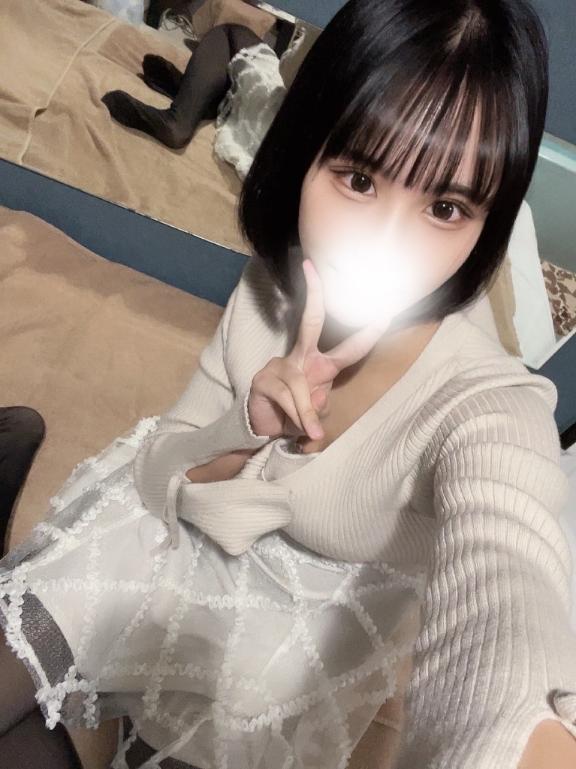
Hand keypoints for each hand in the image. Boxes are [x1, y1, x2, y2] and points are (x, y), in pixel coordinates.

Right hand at [247, 258, 390, 440]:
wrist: (264, 428)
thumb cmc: (295, 415)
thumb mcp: (316, 414)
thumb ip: (321, 407)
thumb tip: (318, 397)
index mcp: (321, 364)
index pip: (349, 346)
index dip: (368, 332)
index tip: (386, 312)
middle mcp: (302, 357)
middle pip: (310, 320)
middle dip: (315, 294)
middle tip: (314, 268)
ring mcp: (280, 365)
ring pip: (302, 386)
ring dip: (307, 414)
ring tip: (311, 433)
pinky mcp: (263, 378)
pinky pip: (288, 397)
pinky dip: (296, 416)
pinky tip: (295, 427)